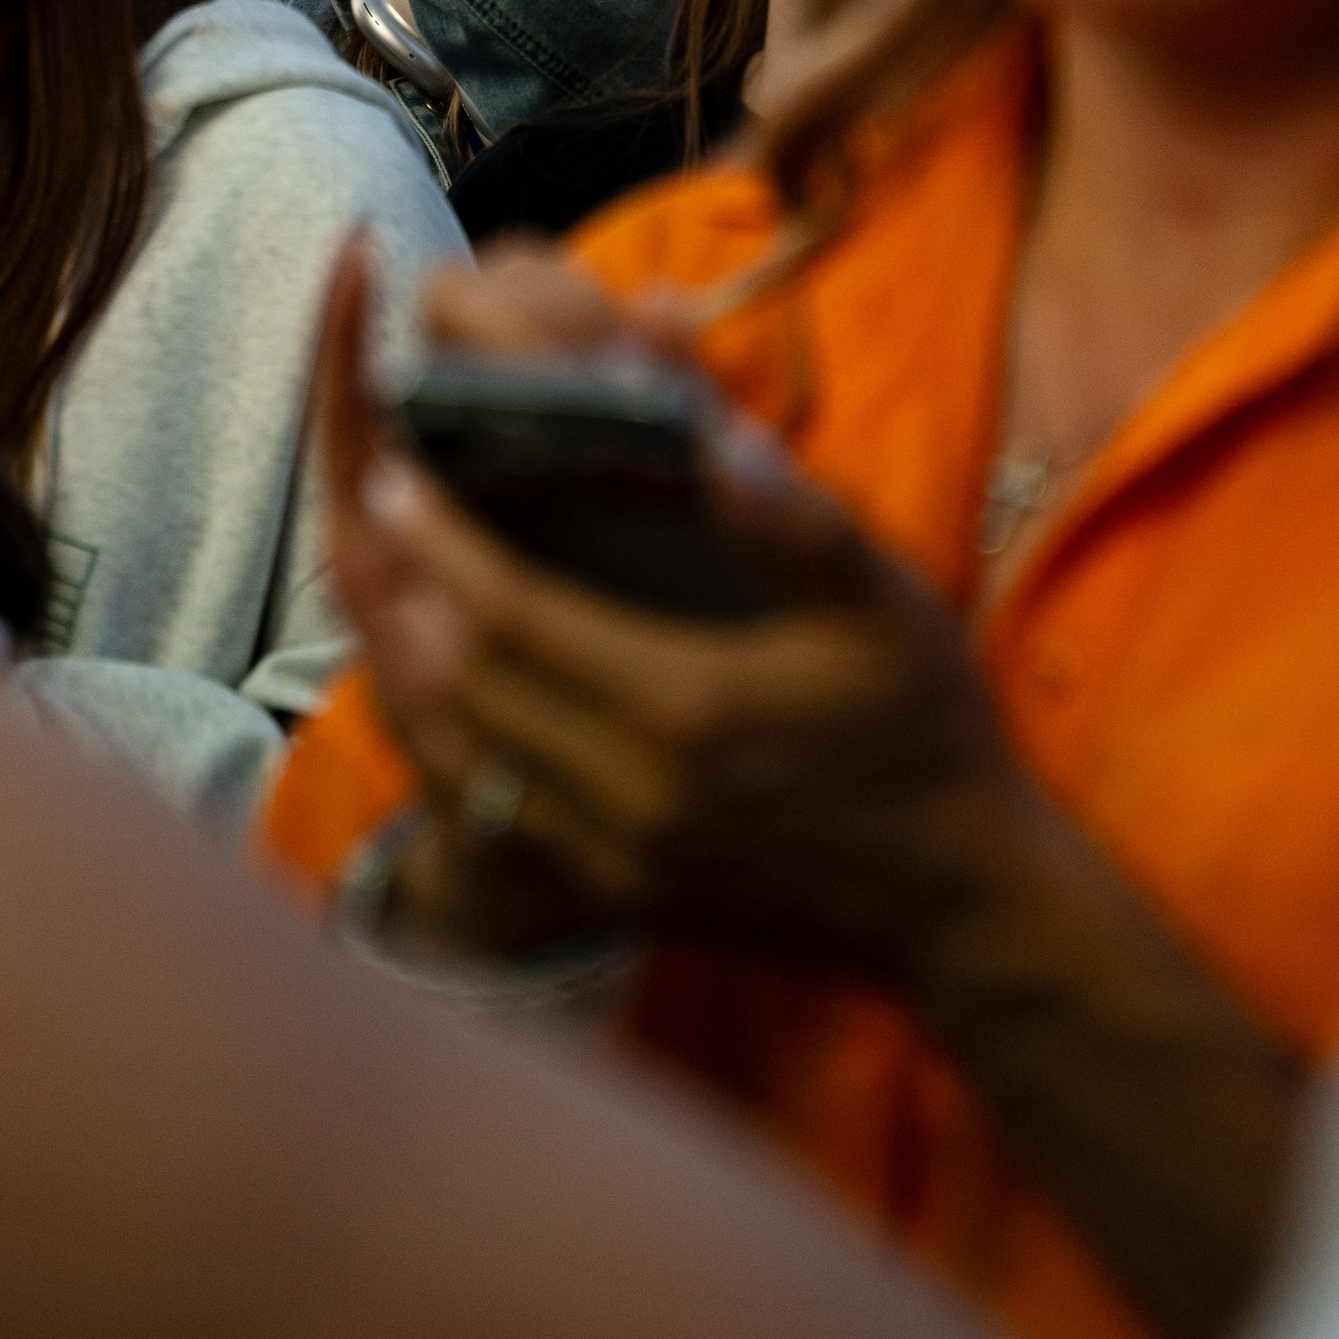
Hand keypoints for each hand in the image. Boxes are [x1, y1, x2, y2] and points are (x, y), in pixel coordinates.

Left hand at [313, 246, 1016, 964]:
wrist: (962, 902)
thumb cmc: (929, 735)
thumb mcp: (887, 605)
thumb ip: (796, 520)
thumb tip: (718, 436)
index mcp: (686, 709)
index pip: (514, 616)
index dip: (442, 542)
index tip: (396, 473)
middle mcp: (634, 794)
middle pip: (469, 681)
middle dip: (406, 589)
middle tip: (376, 511)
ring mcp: (621, 855)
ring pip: (469, 752)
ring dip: (415, 667)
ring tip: (393, 586)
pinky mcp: (621, 891)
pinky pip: (502, 808)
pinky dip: (460, 738)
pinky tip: (454, 685)